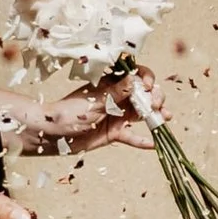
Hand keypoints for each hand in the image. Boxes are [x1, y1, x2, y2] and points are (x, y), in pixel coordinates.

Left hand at [0, 71, 157, 155]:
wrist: (53, 134)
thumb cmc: (69, 112)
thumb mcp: (95, 101)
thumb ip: (116, 92)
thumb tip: (135, 79)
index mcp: (111, 83)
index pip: (135, 75)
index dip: (146, 78)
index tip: (148, 85)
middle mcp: (118, 98)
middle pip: (143, 94)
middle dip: (154, 97)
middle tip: (155, 105)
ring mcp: (118, 115)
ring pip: (142, 114)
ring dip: (154, 115)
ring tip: (164, 118)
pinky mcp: (115, 133)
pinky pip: (131, 136)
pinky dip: (142, 140)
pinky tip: (152, 144)